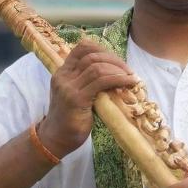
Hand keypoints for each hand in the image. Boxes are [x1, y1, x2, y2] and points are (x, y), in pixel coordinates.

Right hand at [37, 38, 138, 157]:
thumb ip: (88, 82)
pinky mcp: (77, 99)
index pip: (82, 48)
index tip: (117, 60)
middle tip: (129, 70)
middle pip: (92, 56)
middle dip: (114, 60)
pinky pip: (101, 81)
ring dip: (118, 70)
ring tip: (131, 78)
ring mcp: (69, 87)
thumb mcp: (77, 95)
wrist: (57, 139)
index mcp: (63, 72)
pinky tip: (128, 83)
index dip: (102, 49)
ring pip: (97, 67)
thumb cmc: (71, 119)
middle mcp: (64, 76)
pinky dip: (118, 79)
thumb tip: (114, 74)